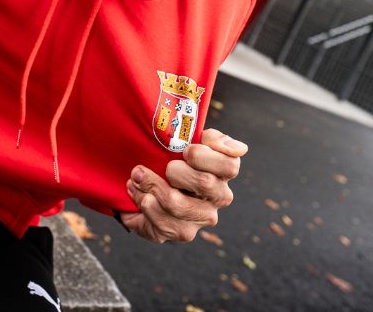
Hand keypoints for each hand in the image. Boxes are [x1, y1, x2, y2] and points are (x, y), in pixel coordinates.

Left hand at [121, 128, 246, 242]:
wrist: (146, 183)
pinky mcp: (180, 233)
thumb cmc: (172, 157)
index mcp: (224, 173)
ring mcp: (201, 219)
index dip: (205, 156)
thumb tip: (238, 147)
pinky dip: (142, 201)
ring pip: (177, 203)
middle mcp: (218, 199)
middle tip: (159, 165)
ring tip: (137, 176)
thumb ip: (213, 139)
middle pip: (204, 183)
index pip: (229, 165)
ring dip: (151, 186)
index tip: (186, 150)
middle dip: (175, 170)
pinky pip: (160, 221)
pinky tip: (134, 191)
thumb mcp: (189, 140)